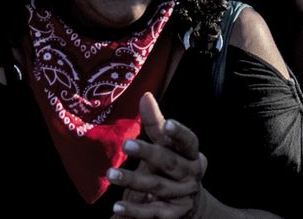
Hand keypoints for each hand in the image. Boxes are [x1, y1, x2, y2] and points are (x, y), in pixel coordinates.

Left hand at [108, 93, 207, 217]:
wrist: (189, 208)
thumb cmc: (172, 167)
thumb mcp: (167, 146)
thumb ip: (155, 124)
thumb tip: (145, 95)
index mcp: (192, 154)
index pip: (189, 142)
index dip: (179, 133)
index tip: (167, 124)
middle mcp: (190, 175)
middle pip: (170, 163)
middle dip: (148, 153)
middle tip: (126, 145)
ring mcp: (182, 196)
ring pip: (157, 186)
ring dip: (133, 180)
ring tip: (111, 174)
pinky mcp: (171, 215)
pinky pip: (151, 212)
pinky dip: (134, 210)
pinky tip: (117, 207)